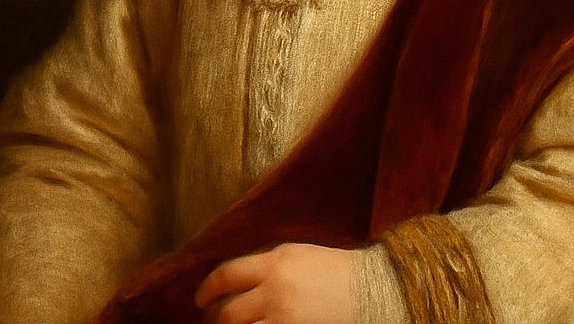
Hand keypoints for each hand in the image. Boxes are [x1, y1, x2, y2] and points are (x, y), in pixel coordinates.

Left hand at [195, 242, 355, 323]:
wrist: (373, 289)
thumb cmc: (339, 270)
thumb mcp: (300, 256)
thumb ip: (271, 264)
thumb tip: (240, 279)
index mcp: (277, 261)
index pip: (228, 274)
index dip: (208, 288)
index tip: (200, 297)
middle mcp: (275, 289)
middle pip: (229, 311)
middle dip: (216, 318)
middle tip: (213, 320)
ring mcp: (283, 317)